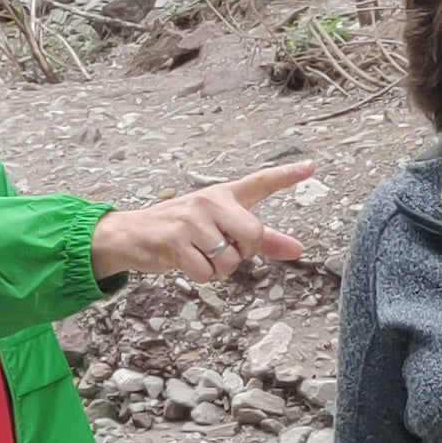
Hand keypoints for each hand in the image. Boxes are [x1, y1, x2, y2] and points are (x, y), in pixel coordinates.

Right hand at [93, 160, 313, 281]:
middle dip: (243, 252)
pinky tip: (185, 260)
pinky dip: (200, 276)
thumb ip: (263, 240)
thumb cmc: (181, 230)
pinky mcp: (175, 240)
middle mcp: (210, 201)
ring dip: (218, 268)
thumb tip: (298, 249)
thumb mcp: (221, 228)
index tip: (310, 167)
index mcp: (224, 195)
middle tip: (222, 249)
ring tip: (198, 254)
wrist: (131, 235)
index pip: (260, 182)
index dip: (286, 175)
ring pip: (230, 259)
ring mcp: (191, 219)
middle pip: (254, 234)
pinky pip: (207, 272)